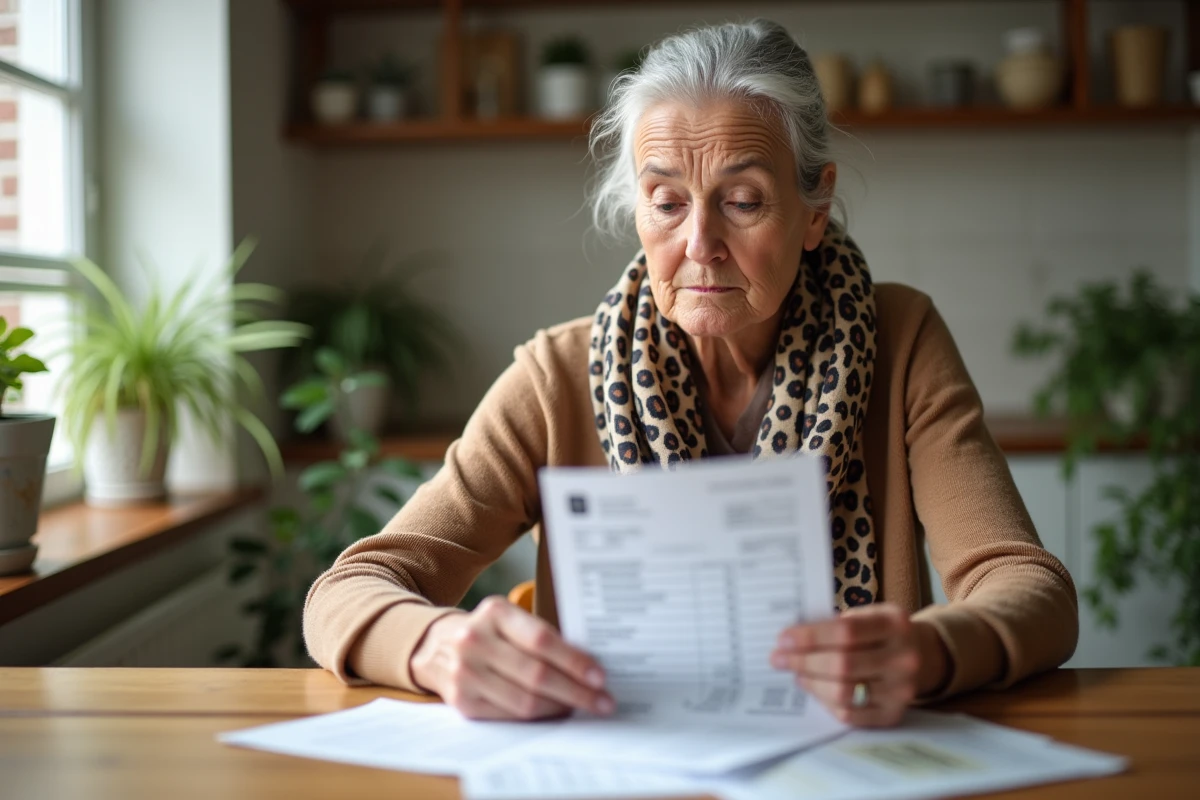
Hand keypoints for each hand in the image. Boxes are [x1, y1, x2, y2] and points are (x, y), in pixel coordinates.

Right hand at [409, 596, 614, 720]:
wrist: (435, 645)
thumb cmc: (489, 632)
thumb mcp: (510, 620)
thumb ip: (541, 637)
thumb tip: (588, 668)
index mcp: (495, 612)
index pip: (542, 639)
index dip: (574, 660)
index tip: (600, 676)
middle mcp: (475, 640)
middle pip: (536, 674)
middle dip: (576, 691)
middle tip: (603, 701)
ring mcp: (465, 673)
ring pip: (524, 700)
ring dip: (560, 708)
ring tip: (581, 708)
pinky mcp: (462, 701)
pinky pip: (509, 716)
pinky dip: (537, 717)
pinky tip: (553, 712)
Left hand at [769, 603, 948, 726]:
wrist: (923, 656)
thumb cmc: (881, 633)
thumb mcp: (868, 615)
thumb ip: (836, 624)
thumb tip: (791, 638)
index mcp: (895, 624)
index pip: (846, 632)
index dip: (810, 637)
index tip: (783, 638)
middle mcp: (904, 658)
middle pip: (842, 664)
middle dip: (803, 661)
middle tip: (778, 658)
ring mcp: (901, 689)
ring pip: (844, 692)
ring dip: (812, 683)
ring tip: (796, 674)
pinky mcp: (894, 714)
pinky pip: (850, 715)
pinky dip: (826, 702)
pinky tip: (815, 689)